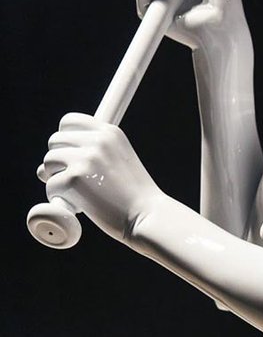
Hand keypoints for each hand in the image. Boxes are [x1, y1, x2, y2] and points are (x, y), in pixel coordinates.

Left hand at [38, 114, 162, 241]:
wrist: (147, 216)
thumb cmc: (133, 197)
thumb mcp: (117, 165)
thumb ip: (84, 158)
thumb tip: (40, 169)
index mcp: (110, 132)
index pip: (70, 121)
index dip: (65, 138)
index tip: (71, 155)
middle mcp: (98, 140)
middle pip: (54, 141)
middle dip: (59, 161)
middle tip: (77, 181)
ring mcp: (86, 158)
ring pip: (48, 162)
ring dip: (56, 179)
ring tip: (79, 193)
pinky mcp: (74, 178)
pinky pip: (50, 185)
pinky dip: (59, 198)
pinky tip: (80, 205)